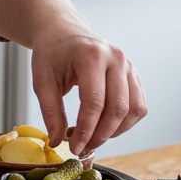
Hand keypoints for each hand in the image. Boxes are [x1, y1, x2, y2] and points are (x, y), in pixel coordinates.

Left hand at [29, 28, 146, 157]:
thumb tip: (58, 141)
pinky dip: (125, 122)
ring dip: (116, 131)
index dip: (86, 130)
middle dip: (101, 134)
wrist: (63, 32)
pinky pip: (138, 105)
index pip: (95, 102)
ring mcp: (129, 66)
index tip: (75, 148)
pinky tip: (106, 126)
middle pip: (118, 108)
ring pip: (134, 110)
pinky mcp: (133, 75)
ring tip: (94, 137)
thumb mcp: (42, 79)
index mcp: (92, 56)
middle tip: (84, 147)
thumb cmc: (52, 52)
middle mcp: (116, 59)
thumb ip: (50, 111)